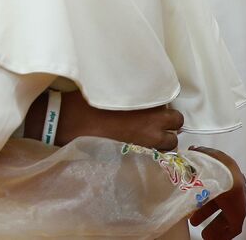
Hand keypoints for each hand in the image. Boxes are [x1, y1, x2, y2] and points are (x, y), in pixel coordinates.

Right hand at [25, 91, 183, 150]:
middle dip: (168, 122)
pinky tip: (136, 145)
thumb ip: (128, 93)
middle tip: (152, 119)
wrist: (68, 124)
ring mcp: (146, 144)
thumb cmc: (85, 103)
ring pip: (169, 143)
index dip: (160, 104)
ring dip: (162, 138)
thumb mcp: (107, 90)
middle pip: (176, 123)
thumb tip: (136, 91)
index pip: (169, 103)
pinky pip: (156, 155)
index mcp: (147, 106)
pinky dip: (152, 150)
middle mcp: (152, 126)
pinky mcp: (136, 156)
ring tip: (145, 134)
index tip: (150, 104)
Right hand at [188, 146, 245, 239]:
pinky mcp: (239, 215)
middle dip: (204, 212)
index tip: (191, 199)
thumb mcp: (202, 156)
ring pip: (224, 216)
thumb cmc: (213, 165)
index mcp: (226, 175)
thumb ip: (198, 154)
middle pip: (218, 204)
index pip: (216, 186)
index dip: (202, 193)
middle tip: (193, 220)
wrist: (226, 177)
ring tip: (202, 233)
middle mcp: (233, 189)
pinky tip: (212, 237)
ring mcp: (237, 203)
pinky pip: (232, 227)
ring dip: (213, 225)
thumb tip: (193, 150)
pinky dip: (222, 233)